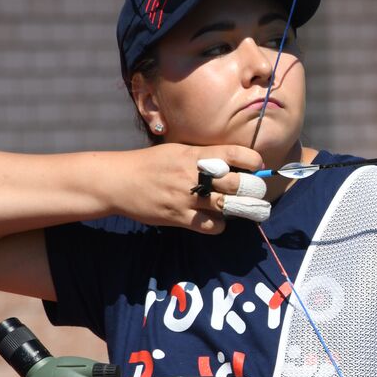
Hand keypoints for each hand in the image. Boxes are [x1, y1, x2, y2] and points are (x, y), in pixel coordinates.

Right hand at [110, 143, 265, 233]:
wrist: (119, 182)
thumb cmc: (151, 164)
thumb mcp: (177, 150)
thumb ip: (203, 156)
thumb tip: (233, 162)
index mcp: (194, 155)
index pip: (233, 153)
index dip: (252, 160)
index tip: (258, 166)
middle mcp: (192, 176)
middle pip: (237, 184)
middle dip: (253, 190)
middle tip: (257, 193)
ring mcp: (186, 198)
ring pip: (227, 207)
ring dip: (240, 209)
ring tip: (242, 208)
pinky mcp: (179, 217)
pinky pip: (211, 226)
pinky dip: (219, 225)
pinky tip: (216, 220)